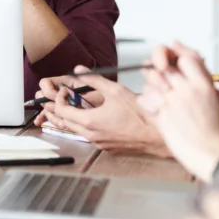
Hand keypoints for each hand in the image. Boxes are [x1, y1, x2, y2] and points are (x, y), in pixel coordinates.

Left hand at [33, 68, 168, 155]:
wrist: (159, 136)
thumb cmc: (140, 113)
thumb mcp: (116, 91)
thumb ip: (94, 79)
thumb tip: (77, 70)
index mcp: (89, 121)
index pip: (61, 110)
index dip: (59, 98)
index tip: (65, 91)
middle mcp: (91, 135)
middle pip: (65, 122)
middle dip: (60, 109)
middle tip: (59, 99)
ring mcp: (99, 144)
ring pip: (77, 131)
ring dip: (71, 119)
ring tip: (71, 107)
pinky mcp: (107, 149)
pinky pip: (90, 137)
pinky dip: (85, 127)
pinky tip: (91, 119)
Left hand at [138, 43, 218, 180]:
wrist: (209, 155)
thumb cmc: (218, 136)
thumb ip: (215, 92)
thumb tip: (210, 85)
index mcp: (205, 87)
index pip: (188, 58)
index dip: (178, 53)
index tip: (172, 48)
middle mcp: (187, 91)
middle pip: (165, 66)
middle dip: (157, 65)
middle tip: (155, 66)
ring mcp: (172, 102)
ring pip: (152, 79)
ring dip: (150, 81)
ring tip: (155, 87)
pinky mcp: (160, 114)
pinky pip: (145, 97)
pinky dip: (145, 99)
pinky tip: (152, 104)